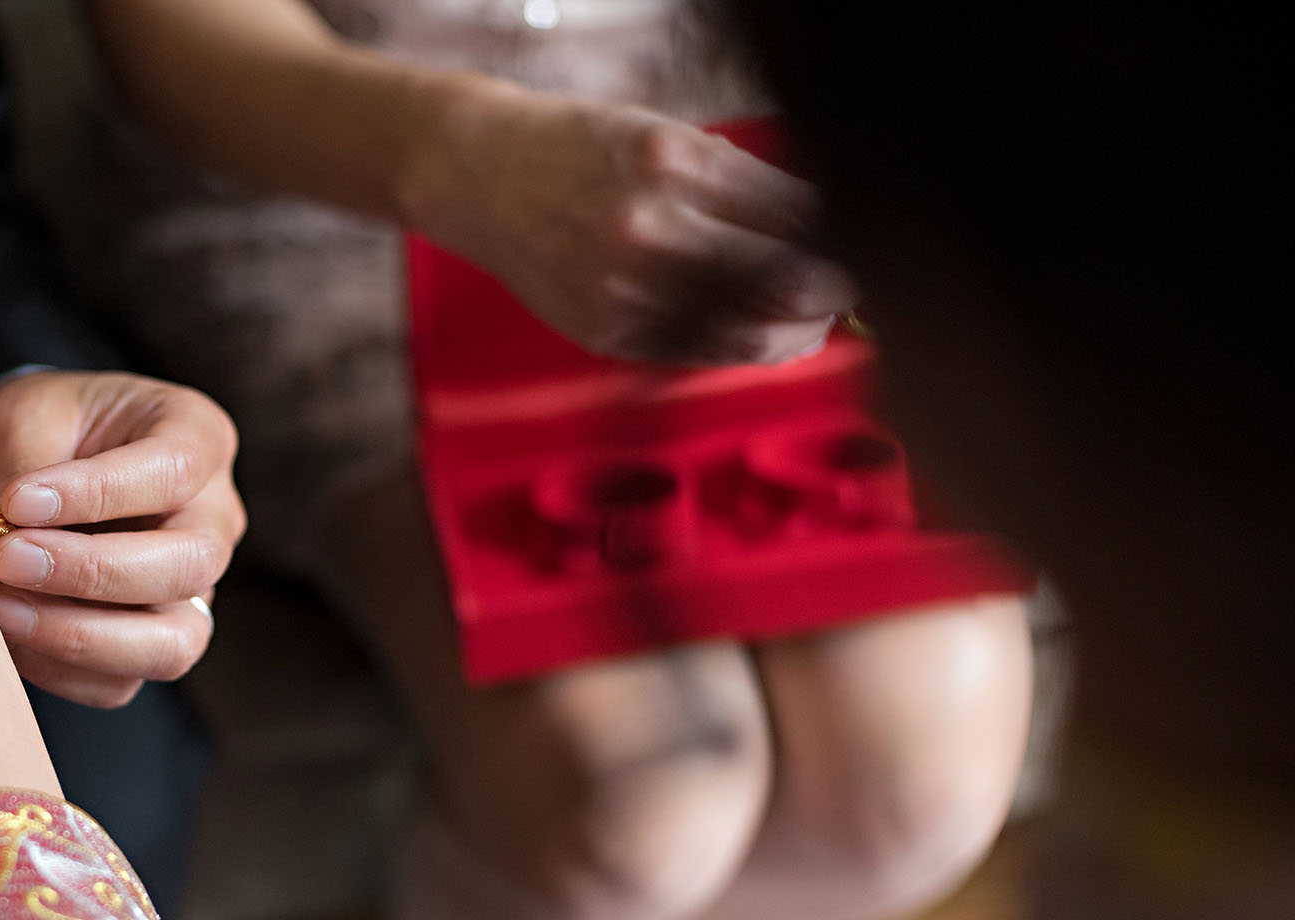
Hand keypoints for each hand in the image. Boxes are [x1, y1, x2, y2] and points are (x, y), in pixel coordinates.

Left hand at [0, 371, 243, 706]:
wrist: (29, 468)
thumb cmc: (39, 425)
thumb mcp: (27, 415)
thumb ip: (29, 467)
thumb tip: (12, 536)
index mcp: (197, 438)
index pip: (172, 471)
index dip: (97, 493)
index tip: (16, 501)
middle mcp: (213, 519)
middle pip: (189, 565)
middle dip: (94, 572)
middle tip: (7, 559)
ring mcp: (193, 591)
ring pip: (173, 642)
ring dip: (81, 635)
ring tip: (0, 608)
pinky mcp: (152, 643)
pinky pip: (121, 682)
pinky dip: (60, 668)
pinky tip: (7, 632)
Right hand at [406, 87, 856, 363]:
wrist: (482, 178)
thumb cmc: (582, 150)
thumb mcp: (667, 138)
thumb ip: (741, 184)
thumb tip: (823, 232)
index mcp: (673, 163)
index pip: (796, 217)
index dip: (845, 240)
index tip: (863, 247)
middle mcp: (647, 228)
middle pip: (783, 282)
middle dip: (834, 292)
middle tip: (853, 290)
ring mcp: (621, 288)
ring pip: (745, 334)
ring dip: (795, 334)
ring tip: (814, 323)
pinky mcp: (604, 332)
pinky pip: (695, 353)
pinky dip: (740, 349)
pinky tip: (761, 337)